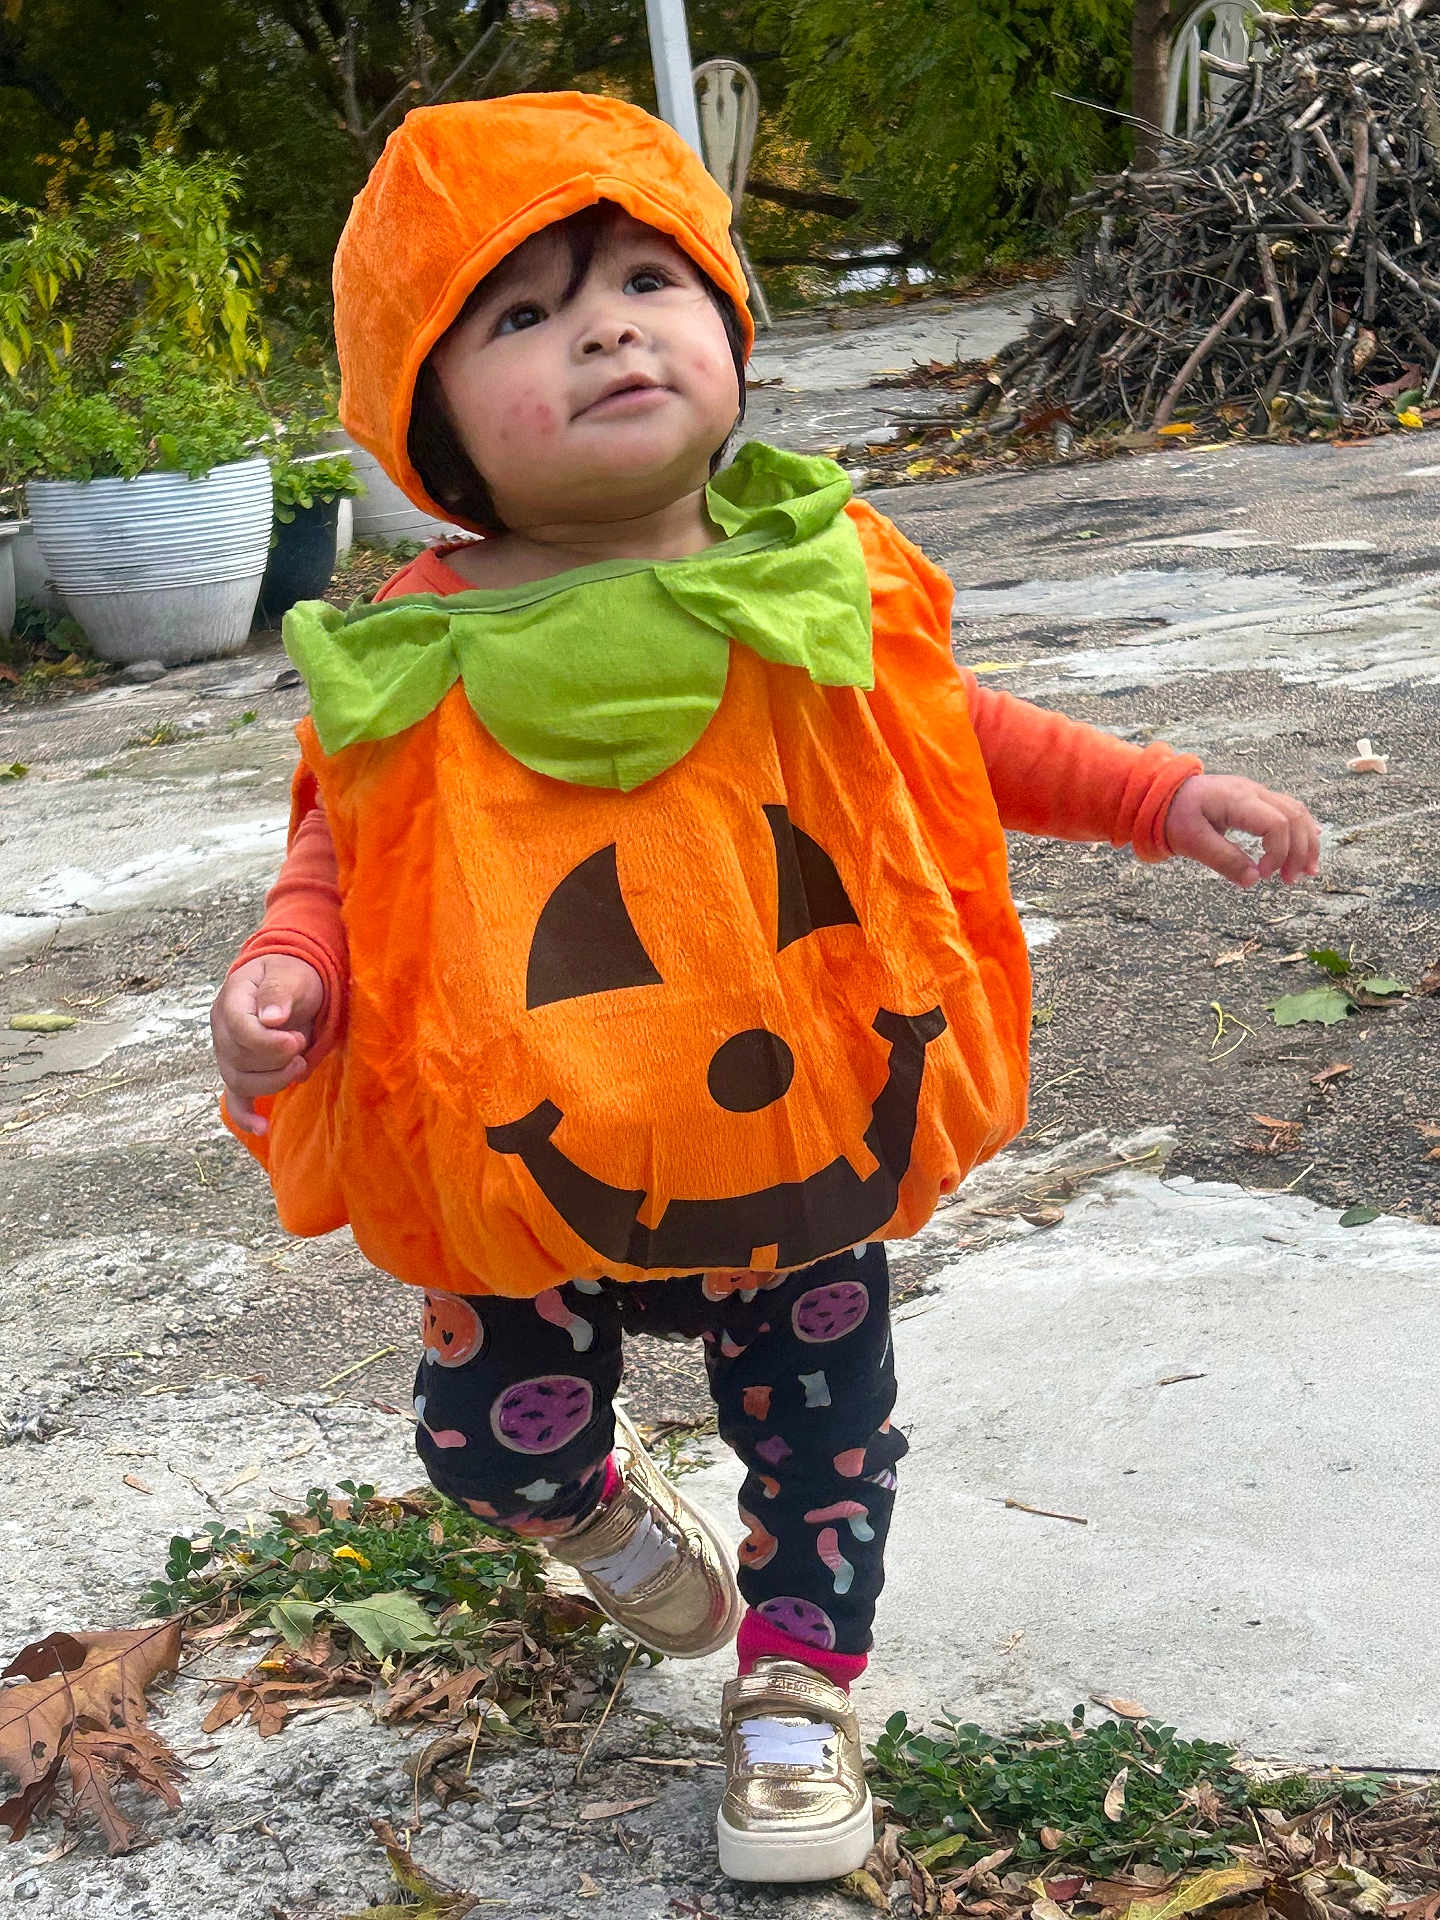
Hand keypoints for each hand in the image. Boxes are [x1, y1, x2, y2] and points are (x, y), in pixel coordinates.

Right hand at [211, 954, 325, 1135]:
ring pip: (240, 1082)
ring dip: (274, 1081)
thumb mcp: (291, 974)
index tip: (297, 1041)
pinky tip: (262, 1127)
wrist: (289, 982)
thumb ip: (280, 992)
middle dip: (277, 1060)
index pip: (239, 1030)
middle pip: (240, 1060)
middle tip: (302, 1044)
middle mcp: (222, 1029)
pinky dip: (246, 1115)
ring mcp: (227, 1053)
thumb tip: (272, 1018)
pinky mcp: (240, 1070)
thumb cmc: (292, 975)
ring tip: (299, 1066)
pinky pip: (235, 1099)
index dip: (269, 1043)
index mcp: (232, 999)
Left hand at [1164, 773, 1319, 888]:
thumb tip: (1253, 880)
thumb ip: (1223, 860)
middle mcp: (1254, 791)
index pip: (1277, 824)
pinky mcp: (1256, 799)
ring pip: (1297, 812)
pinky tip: (1307, 848)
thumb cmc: (1175, 816)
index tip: (1263, 874)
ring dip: (1306, 842)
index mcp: (1238, 800)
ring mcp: (1257, 792)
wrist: (1163, 794)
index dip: (1278, 853)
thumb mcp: (1192, 842)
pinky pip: (1289, 810)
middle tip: (1291, 880)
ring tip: (1307, 871)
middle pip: (1294, 817)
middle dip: (1299, 851)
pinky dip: (1301, 830)